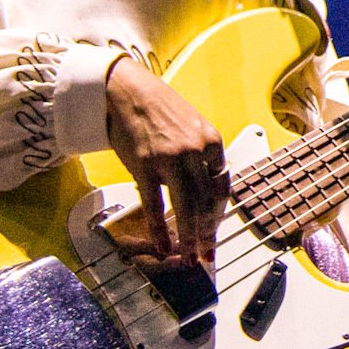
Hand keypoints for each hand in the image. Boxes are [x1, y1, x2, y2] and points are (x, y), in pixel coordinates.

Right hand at [103, 57, 227, 268]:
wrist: (126, 90)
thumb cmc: (159, 108)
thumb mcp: (192, 125)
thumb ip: (202, 154)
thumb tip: (208, 185)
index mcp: (211, 141)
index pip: (222, 186)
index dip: (219, 214)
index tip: (215, 230)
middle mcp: (194, 151)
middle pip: (206, 202)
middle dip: (208, 234)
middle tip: (208, 255)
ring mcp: (169, 159)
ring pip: (185, 207)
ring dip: (189, 238)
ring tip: (191, 258)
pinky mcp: (144, 165)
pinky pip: (154, 205)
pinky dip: (160, 229)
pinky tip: (164, 246)